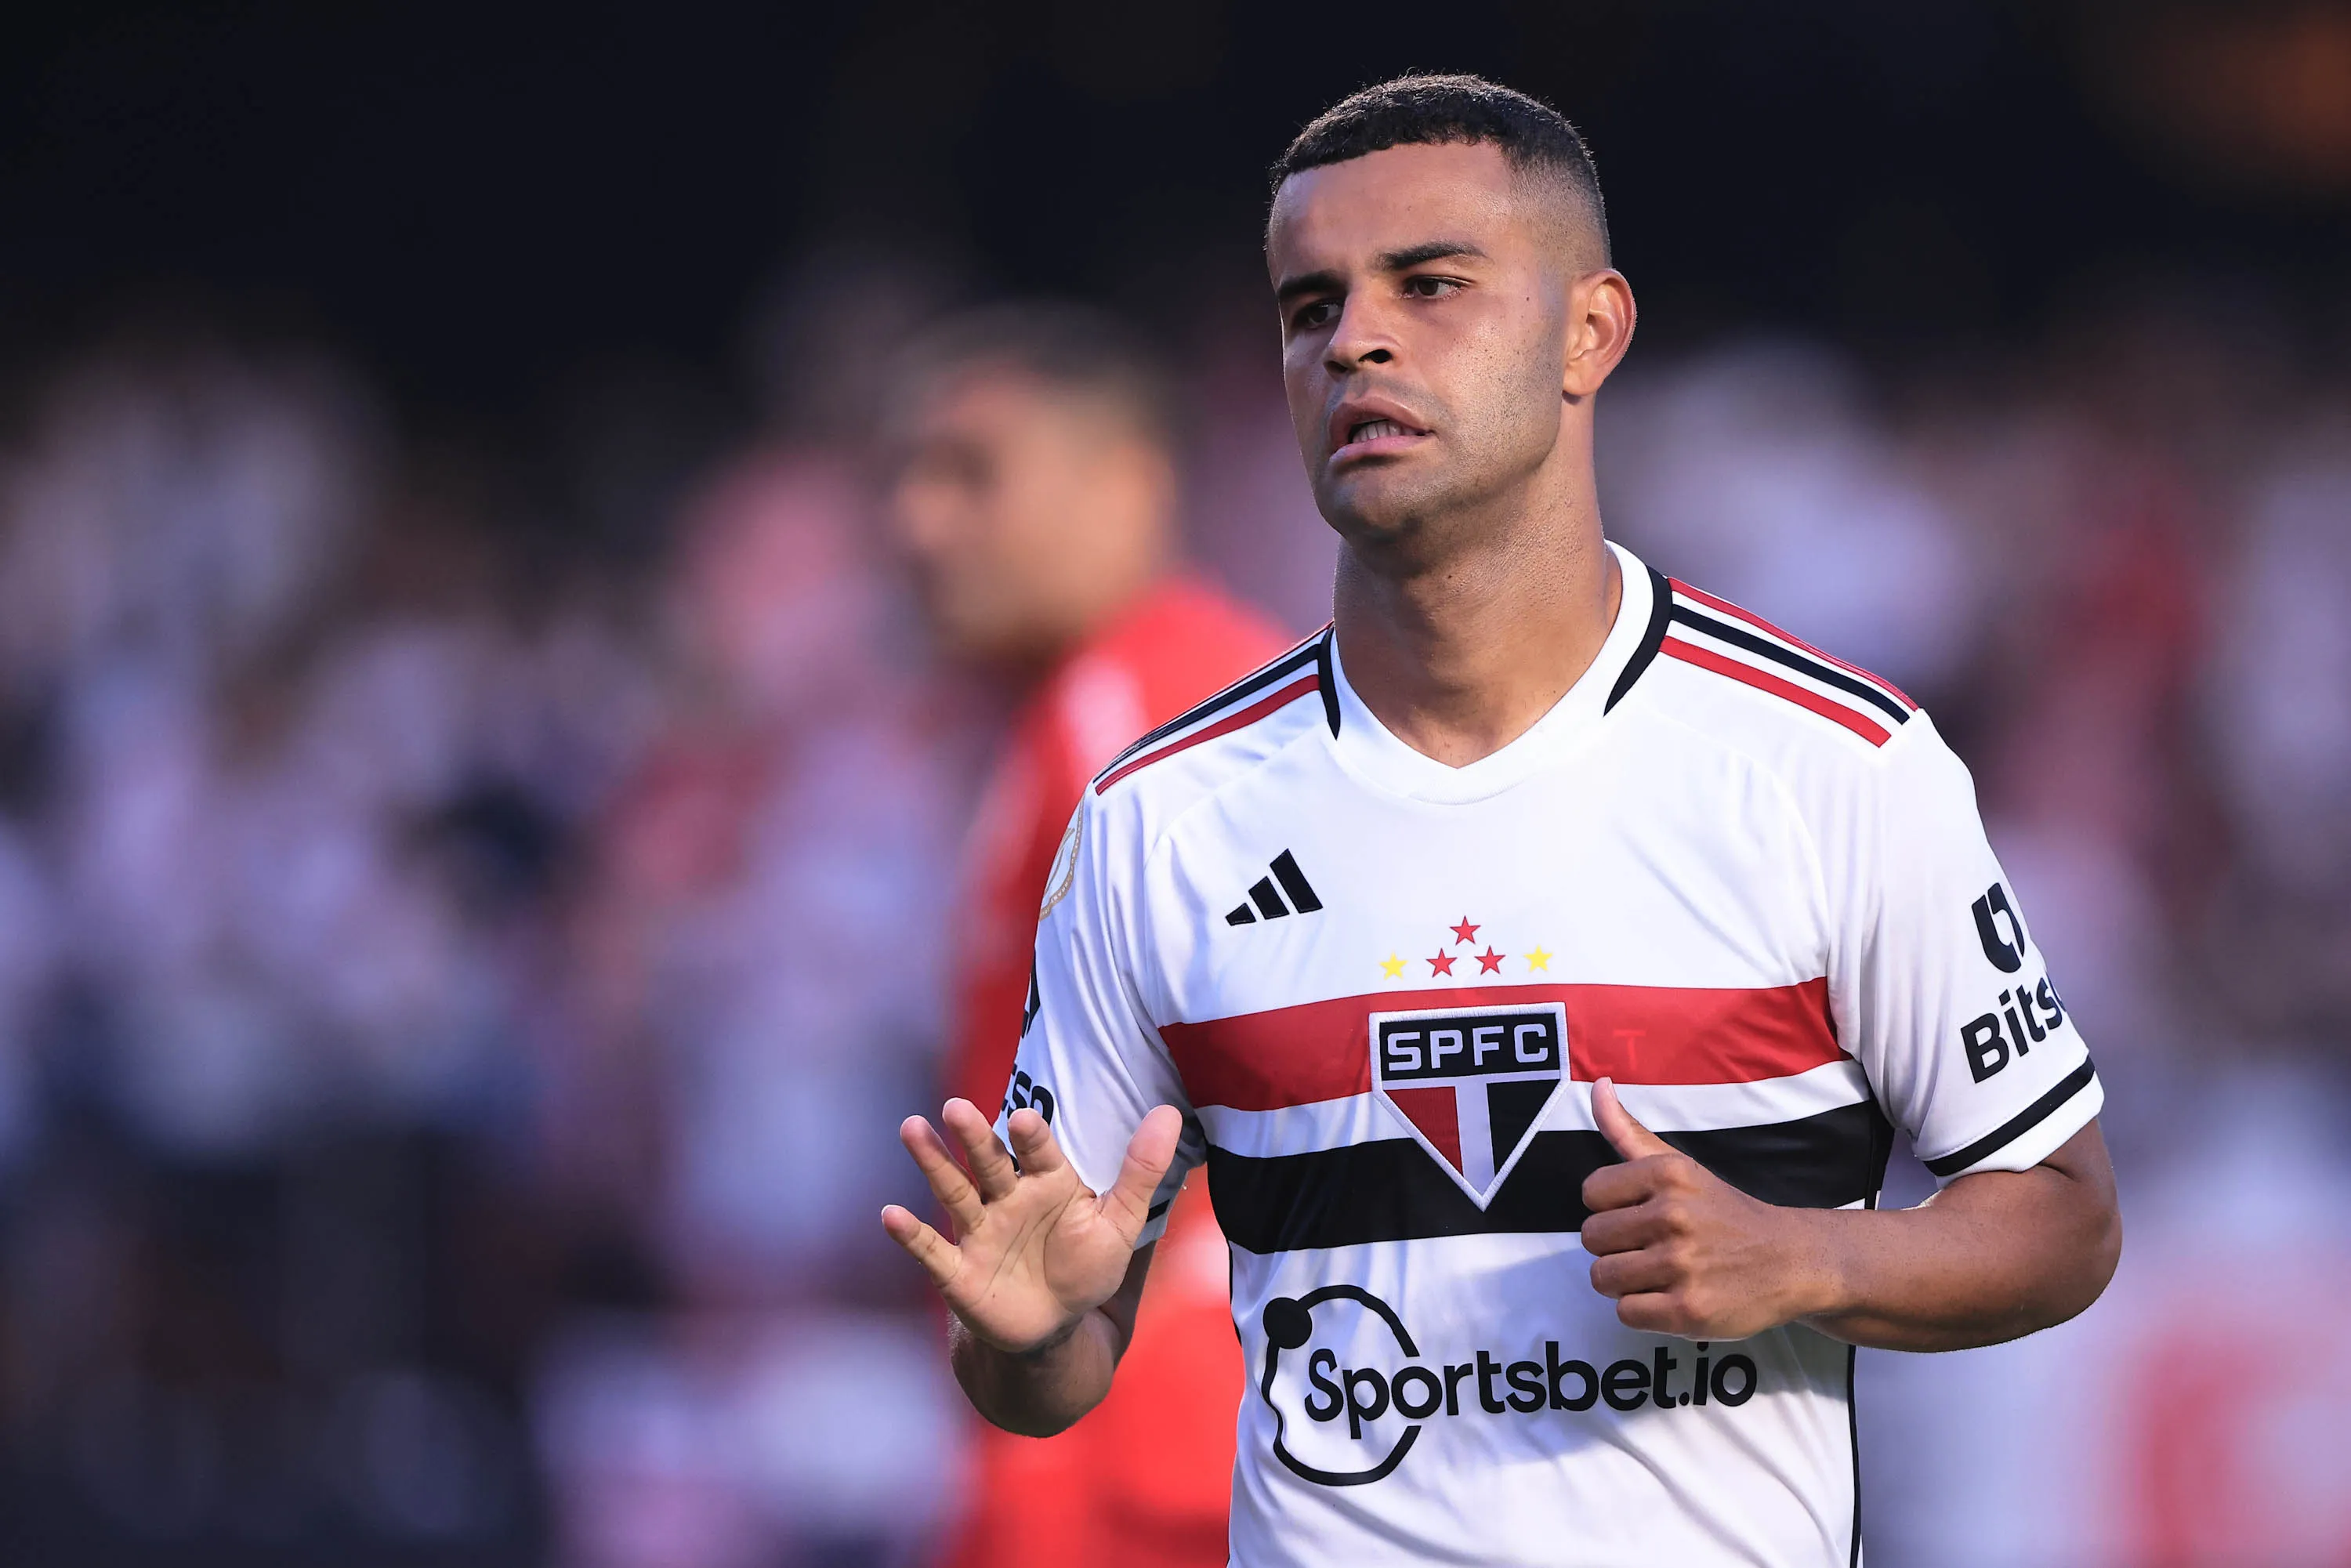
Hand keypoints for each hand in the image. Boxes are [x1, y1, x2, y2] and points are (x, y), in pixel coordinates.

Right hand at [882, 1099, 1180, 1354]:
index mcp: (1047, 1183)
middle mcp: (1007, 1199)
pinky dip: (911, 1234)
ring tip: (912, 1128)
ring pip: (954, 1192)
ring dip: (933, 1163)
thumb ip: (1141, 1172)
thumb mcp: (1119, 1224)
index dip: (1031, 1138)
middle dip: (972, 1136)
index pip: (1038, 1153)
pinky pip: (931, 1250)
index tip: (1024, 1118)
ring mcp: (979, 1232)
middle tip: (955, 1107)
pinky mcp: (957, 1270)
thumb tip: (1171, 1114)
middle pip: (988, 1163)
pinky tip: (890, 1214)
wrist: (1054, 1328)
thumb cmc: (1085, 1267)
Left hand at [1579, 1078, 1837, 1338]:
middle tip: (1651, 1248)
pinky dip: (1643, 1310)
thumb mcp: (1679, 1165)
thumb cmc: (1724, 1212)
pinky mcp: (1688, 1311)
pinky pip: (1626, 1313)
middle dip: (1615, 1247)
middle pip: (1591, 1238)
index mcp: (1668, 1174)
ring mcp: (1681, 1265)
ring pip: (1603, 1277)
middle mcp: (1673, 1215)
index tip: (1640, 1214)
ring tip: (1660, 1274)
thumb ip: (1628, 1130)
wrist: (1791, 1261)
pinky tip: (1672, 1298)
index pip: (1591, 1193)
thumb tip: (1597, 1086)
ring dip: (1626, 1282)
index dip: (1611, 1208)